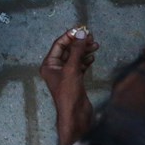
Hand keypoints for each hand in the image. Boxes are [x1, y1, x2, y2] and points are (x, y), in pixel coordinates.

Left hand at [40, 28, 98, 144]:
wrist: (75, 115)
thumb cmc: (69, 92)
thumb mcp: (72, 69)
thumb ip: (77, 50)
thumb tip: (81, 34)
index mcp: (49, 65)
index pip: (59, 44)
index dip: (70, 36)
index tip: (82, 30)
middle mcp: (56, 68)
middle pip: (68, 50)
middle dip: (79, 43)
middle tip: (91, 37)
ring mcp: (65, 74)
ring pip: (75, 57)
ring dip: (84, 50)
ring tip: (96, 46)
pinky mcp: (74, 80)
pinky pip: (80, 65)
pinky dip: (86, 60)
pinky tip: (92, 57)